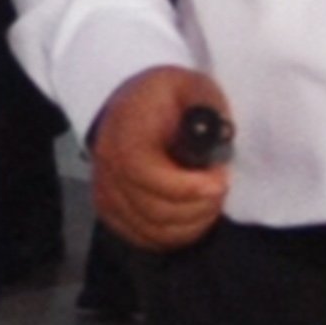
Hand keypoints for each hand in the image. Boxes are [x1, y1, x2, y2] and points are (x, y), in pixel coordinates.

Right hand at [89, 66, 232, 252]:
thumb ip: (205, 104)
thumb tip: (216, 129)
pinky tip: (191, 214)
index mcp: (124, 130)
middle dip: (199, 206)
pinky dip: (175, 235)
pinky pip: (145, 238)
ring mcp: (105, 190)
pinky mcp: (110, 210)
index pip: (145, 173)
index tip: (220, 180)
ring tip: (208, 199)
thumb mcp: (191, 86)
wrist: (132, 107)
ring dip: (192, 222)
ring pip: (153, 229)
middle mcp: (107, 164)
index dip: (186, 186)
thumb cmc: (166, 99)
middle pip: (153, 208)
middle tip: (220, 187)